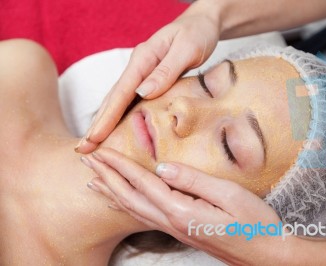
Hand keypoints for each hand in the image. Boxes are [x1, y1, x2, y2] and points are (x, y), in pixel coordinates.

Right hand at [75, 3, 219, 153]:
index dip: (107, 117)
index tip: (94, 137)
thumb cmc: (197, 34)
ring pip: (117, 100)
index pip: (121, 92)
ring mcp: (140, 72)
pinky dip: (118, 116)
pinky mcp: (147, 79)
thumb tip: (142, 93)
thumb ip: (166, 71)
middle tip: (82, 148)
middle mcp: (138, 66)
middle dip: (97, 124)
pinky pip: (129, 100)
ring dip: (103, 122)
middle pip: (112, 98)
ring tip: (91, 144)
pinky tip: (113, 129)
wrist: (202, 23)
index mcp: (144, 59)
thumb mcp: (186, 50)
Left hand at [82, 148, 294, 264]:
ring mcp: (175, 228)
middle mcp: (172, 221)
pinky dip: (127, 205)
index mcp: (181, 210)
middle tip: (86, 159)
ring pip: (133, 208)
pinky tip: (122, 202)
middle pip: (130, 196)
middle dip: (106, 176)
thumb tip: (163, 166)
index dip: (119, 165)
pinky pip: (144, 216)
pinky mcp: (181, 229)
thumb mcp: (229, 195)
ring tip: (93, 180)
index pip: (142, 182)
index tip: (99, 150)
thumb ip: (194, 180)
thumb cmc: (254, 223)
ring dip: (112, 191)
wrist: (265, 254)